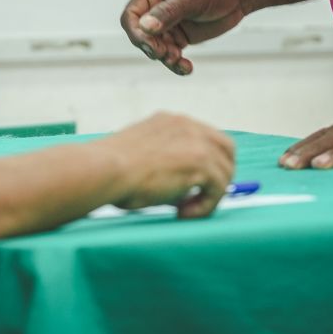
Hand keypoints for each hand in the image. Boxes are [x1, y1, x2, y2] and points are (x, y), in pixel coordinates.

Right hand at [99, 113, 236, 218]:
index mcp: (171, 121)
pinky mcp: (200, 161)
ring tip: (184, 209)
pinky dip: (205, 205)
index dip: (206, 162)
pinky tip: (183, 212)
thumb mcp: (142, 155)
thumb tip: (186, 189)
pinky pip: (219, 188)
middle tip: (199, 198)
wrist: (105, 169)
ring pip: (225, 171)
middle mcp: (187, 125)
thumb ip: (165, 161)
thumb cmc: (112, 170)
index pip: (206, 137)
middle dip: (219, 175)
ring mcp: (196, 140)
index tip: (192, 185)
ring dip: (209, 195)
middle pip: (227, 149)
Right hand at [119, 0, 244, 75]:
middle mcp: (154, 9)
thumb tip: (145, 27)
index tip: (153, 46)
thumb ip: (167, 13)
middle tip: (169, 55)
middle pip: (141, 37)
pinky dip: (176, 64)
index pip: (131, 17)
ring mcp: (166, 25)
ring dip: (166, 58)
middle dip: (153, 49)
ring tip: (181, 62)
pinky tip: (187, 68)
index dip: (137, 34)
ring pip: (155, 49)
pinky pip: (170, 55)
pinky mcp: (178, 37)